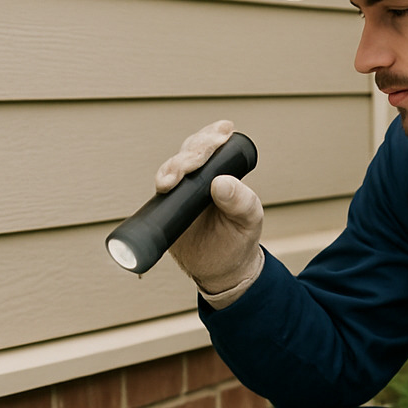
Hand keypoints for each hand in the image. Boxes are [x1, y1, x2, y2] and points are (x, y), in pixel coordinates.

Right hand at [156, 120, 264, 295]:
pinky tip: (163, 188)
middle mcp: (199, 177)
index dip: (211, 137)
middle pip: (189, 151)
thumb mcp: (249, 220)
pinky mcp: (166, 208)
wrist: (221, 270)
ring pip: (171, 168)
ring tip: (171, 181)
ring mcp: (180, 191)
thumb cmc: (238, 238)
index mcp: (223, 171)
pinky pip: (158, 193)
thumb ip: (242, 202)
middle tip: (192, 164)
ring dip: (171, 169)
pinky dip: (160, 185)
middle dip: (189, 154)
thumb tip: (220, 182)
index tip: (216, 140)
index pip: (214, 144)